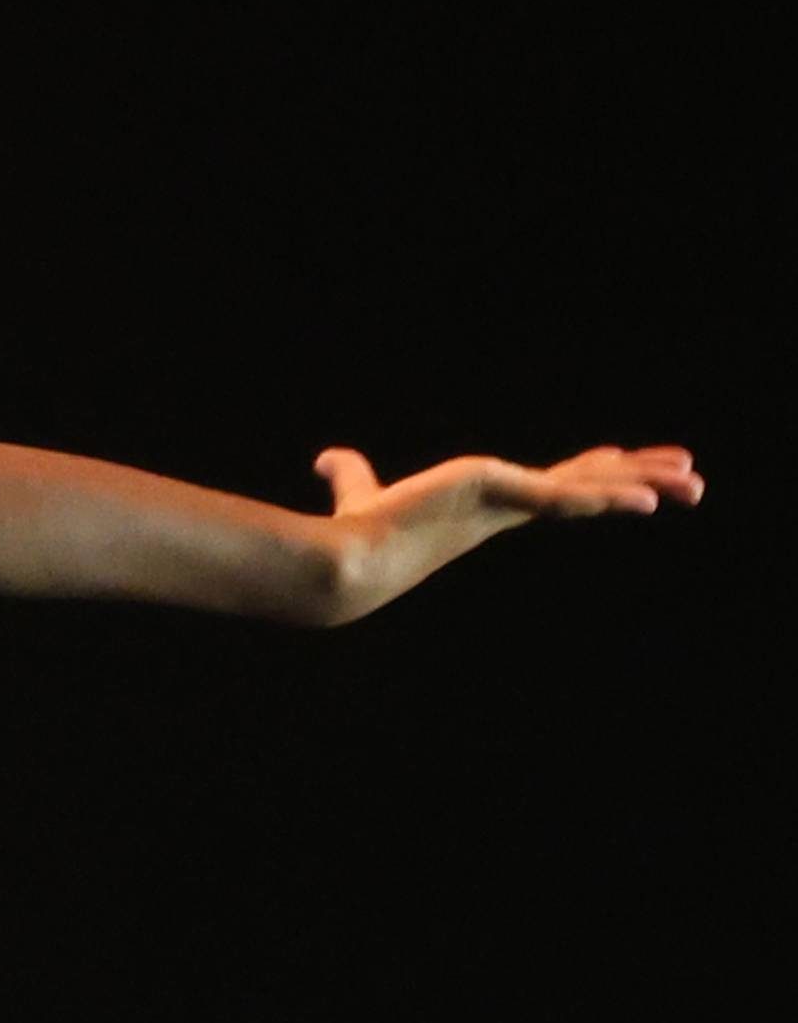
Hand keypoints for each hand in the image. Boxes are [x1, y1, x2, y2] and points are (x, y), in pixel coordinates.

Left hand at [313, 444, 701, 623]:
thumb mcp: (361, 491)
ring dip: (645, 486)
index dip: (597, 476)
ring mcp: (510, 505)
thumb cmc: (356, 534)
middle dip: (641, 480)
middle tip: (690, 477)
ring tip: (694, 484)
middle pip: (590, 488)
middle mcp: (510, 508)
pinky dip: (609, 498)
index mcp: (493, 504)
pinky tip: (649, 500)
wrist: (348, 561)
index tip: (630, 466)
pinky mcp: (502, 496)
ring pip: (593, 492)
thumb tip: (328, 461)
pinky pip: (568, 497)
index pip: (559, 486)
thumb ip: (352, 476)